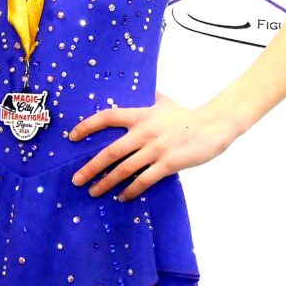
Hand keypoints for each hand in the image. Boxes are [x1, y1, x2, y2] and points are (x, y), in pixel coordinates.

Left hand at [70, 93, 238, 200]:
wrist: (212, 126)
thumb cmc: (186, 115)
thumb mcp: (163, 101)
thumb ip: (148, 98)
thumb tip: (140, 89)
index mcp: (140, 115)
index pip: (107, 117)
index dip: (88, 126)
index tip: (72, 137)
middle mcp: (144, 132)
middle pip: (110, 152)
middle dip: (91, 167)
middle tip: (76, 179)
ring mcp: (155, 150)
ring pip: (124, 169)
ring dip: (106, 183)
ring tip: (94, 192)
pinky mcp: (168, 164)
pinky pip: (144, 180)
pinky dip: (131, 191)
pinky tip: (122, 197)